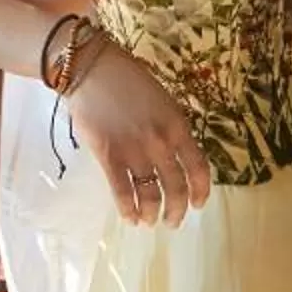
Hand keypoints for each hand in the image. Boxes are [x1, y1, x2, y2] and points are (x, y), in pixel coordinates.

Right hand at [64, 46, 214, 227]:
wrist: (92, 69)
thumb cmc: (127, 78)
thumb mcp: (162, 99)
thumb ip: (171, 127)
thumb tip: (173, 154)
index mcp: (178, 126)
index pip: (198, 168)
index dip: (200, 191)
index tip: (198, 205)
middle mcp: (162, 143)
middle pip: (176, 187)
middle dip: (176, 210)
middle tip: (172, 221)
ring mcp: (135, 151)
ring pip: (151, 194)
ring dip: (152, 213)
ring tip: (149, 221)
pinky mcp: (109, 156)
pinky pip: (122, 191)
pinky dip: (128, 209)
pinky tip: (129, 217)